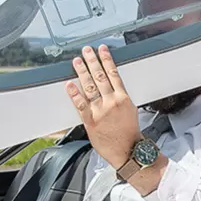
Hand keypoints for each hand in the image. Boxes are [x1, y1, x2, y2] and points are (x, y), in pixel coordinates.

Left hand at [66, 45, 140, 169]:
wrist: (129, 150)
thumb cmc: (130, 133)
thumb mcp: (131, 110)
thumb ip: (120, 98)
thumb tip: (113, 88)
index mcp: (123, 98)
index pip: (114, 73)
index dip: (107, 59)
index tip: (102, 50)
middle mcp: (112, 102)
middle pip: (100, 76)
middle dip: (93, 61)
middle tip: (87, 51)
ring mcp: (101, 111)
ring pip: (90, 87)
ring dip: (82, 72)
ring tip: (77, 62)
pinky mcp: (91, 122)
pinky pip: (81, 105)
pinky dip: (74, 94)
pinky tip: (69, 85)